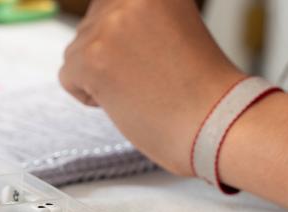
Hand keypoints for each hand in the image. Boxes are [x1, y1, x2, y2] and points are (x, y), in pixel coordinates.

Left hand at [59, 0, 245, 174]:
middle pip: (95, 20)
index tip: (141, 53)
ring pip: (80, 48)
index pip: (113, 3)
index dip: (126, 30)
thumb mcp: (174, 23)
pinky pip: (69, 75)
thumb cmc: (203, 85)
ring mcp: (110, 25)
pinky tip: (127, 100)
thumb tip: (103, 16)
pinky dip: (90, 95)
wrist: (219, 123)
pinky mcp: (93, 57)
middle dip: (111, 48)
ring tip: (144, 86)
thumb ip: (140, 14)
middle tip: (149, 72)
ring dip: (101, 71)